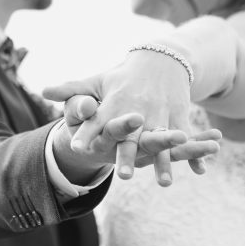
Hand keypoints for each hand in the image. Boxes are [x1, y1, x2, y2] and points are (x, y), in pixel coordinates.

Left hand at [44, 49, 196, 180]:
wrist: (161, 61)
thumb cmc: (123, 78)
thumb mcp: (96, 80)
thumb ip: (71, 90)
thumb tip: (43, 91)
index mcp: (115, 103)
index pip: (98, 121)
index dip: (87, 134)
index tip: (76, 148)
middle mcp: (138, 110)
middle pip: (133, 137)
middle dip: (129, 155)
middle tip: (124, 177)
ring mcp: (161, 114)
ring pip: (163, 142)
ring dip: (165, 163)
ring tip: (164, 184)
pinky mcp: (179, 117)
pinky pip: (187, 138)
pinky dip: (196, 153)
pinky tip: (201, 169)